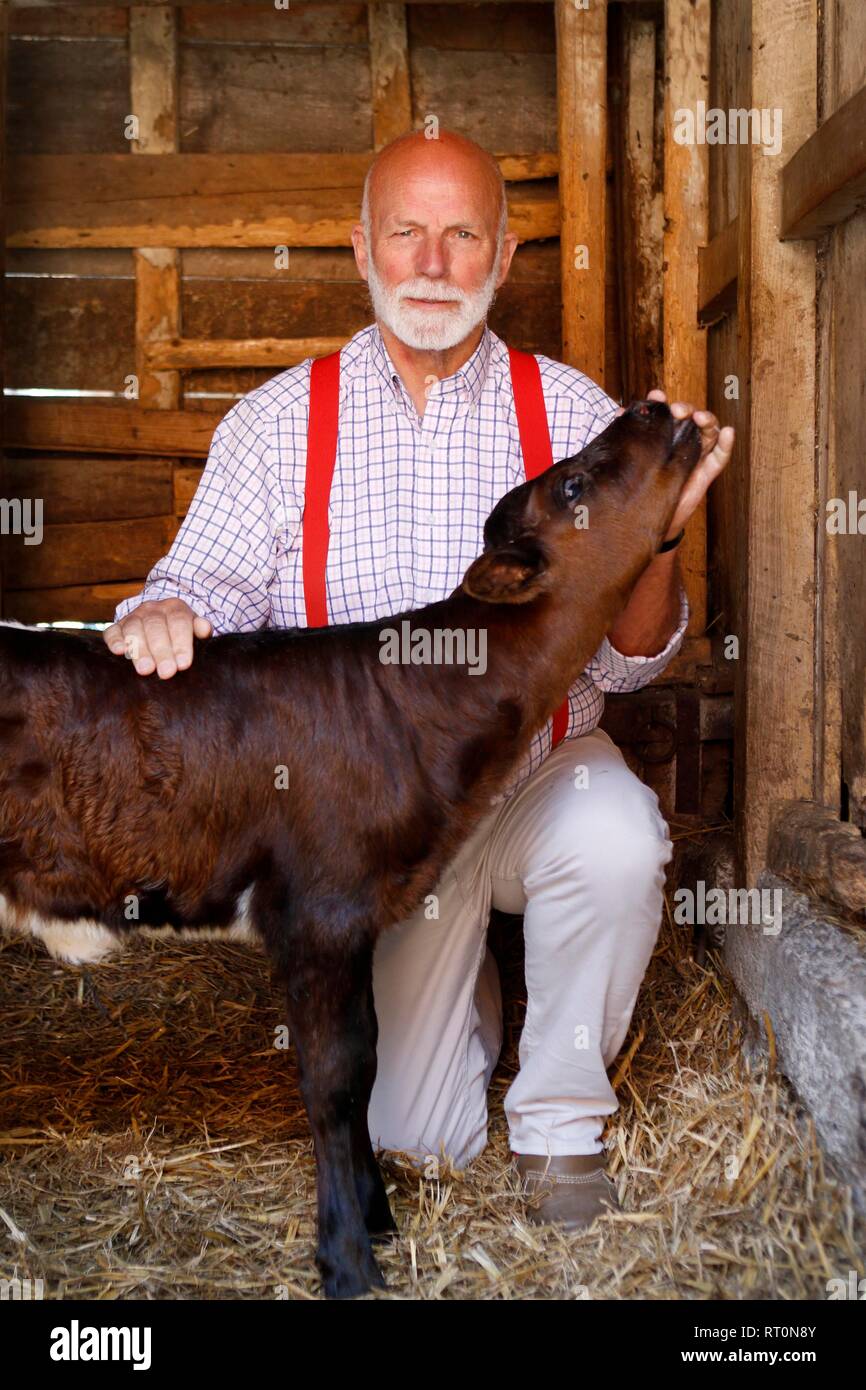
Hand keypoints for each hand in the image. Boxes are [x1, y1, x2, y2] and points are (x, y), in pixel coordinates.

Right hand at [103, 598, 211, 677]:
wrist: (160, 621)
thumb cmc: (181, 633)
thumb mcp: (195, 629)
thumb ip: (201, 629)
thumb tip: (205, 629)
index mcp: (175, 608)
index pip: (179, 622)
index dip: (181, 643)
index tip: (183, 665)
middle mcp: (153, 609)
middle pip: (155, 627)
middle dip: (161, 651)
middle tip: (166, 673)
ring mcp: (133, 617)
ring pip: (134, 629)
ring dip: (139, 649)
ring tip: (146, 670)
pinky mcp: (117, 627)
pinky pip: (112, 631)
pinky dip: (114, 641)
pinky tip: (120, 651)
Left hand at [645, 389, 734, 540]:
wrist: (642, 520)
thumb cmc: (637, 488)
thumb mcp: (633, 459)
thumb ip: (631, 436)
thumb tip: (620, 410)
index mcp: (664, 437)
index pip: (669, 414)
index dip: (665, 403)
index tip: (656, 396)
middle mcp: (682, 443)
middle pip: (691, 418)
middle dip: (686, 409)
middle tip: (676, 410)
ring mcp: (696, 457)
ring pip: (708, 431)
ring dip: (706, 420)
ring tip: (699, 418)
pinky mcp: (705, 474)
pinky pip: (720, 457)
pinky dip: (726, 444)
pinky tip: (728, 432)